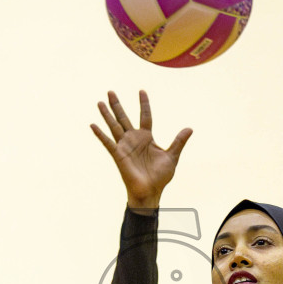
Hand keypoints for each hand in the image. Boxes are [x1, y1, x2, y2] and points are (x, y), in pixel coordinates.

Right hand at [90, 90, 191, 209]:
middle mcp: (134, 139)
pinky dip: (100, 134)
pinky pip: (107, 143)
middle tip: (110, 91)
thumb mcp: (172, 156)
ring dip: (107, 114)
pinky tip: (93, 125)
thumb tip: (190, 128)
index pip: (145, 116)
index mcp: (147, 137)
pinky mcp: (118, 155)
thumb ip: (179, 142)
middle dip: (117, 105)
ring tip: (100, 102)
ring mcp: (125, 146)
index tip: (141, 91)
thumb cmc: (160, 177)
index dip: (144, 104)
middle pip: (124, 117)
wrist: (151, 192)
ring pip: (114, 126)